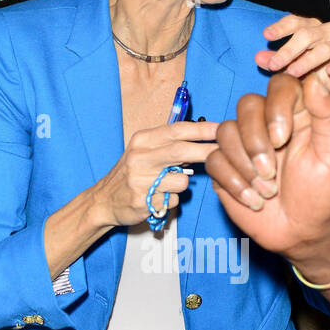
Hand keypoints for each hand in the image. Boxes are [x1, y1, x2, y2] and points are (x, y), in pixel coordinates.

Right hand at [95, 121, 219, 227]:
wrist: (104, 201)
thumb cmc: (131, 174)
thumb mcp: (144, 151)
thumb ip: (169, 145)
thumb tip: (203, 138)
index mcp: (142, 140)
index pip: (177, 130)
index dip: (202, 129)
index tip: (222, 128)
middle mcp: (139, 157)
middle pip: (181, 151)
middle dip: (207, 151)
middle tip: (225, 152)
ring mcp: (140, 180)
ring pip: (182, 181)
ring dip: (182, 185)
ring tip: (165, 186)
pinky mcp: (143, 201)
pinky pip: (173, 201)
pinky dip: (170, 201)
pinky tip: (156, 198)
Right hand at [207, 74, 329, 256]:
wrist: (303, 233)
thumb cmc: (323, 194)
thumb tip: (314, 80)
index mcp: (298, 114)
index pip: (280, 85)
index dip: (275, 107)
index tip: (282, 139)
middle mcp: (268, 124)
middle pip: (246, 105)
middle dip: (255, 141)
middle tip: (272, 173)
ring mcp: (243, 145)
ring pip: (225, 131)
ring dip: (244, 166)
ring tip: (266, 191)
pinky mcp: (225, 167)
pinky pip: (213, 160)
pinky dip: (233, 182)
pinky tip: (253, 201)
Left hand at [257, 13, 329, 107]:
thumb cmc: (318, 76)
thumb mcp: (293, 69)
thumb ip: (277, 62)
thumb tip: (257, 58)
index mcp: (313, 30)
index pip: (296, 22)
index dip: (281, 27)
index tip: (266, 35)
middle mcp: (329, 34)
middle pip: (307, 34)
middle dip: (289, 49)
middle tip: (274, 64)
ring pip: (325, 48)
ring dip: (307, 60)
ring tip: (292, 72)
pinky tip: (328, 71)